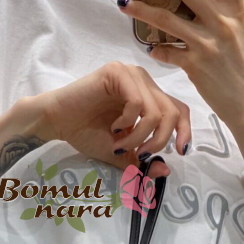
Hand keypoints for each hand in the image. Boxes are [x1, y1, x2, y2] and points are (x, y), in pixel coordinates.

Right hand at [27, 61, 191, 177]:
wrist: (58, 122)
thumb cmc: (86, 133)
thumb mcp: (120, 153)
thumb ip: (141, 161)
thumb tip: (165, 171)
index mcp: (149, 96)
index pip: (179, 110)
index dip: (185, 131)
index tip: (180, 152)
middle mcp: (144, 82)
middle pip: (171, 113)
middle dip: (158, 142)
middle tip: (139, 155)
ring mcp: (131, 74)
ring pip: (155, 111)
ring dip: (139, 137)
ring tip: (119, 144)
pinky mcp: (117, 72)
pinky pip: (137, 102)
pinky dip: (127, 122)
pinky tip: (113, 126)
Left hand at [119, 0, 243, 127]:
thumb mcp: (239, 35)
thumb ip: (220, 18)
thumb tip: (199, 6)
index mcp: (236, 9)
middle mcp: (222, 21)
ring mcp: (207, 42)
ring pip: (166, 19)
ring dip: (141, 10)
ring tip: (123, 3)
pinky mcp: (194, 64)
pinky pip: (167, 52)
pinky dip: (157, 50)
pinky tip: (151, 49)